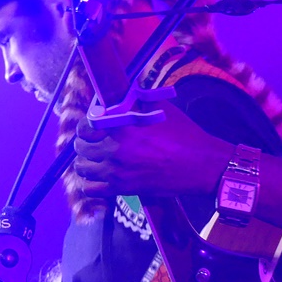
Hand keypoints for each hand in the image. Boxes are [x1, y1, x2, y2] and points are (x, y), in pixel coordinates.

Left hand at [73, 102, 232, 197]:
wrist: (201, 165)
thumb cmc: (184, 135)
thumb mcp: (161, 108)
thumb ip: (137, 100)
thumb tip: (122, 91)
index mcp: (122, 128)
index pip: (86, 126)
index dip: (86, 124)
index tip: (93, 125)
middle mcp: (114, 150)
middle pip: (81, 147)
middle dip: (84, 142)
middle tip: (93, 141)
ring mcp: (116, 172)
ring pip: (82, 168)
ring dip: (85, 161)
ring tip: (95, 158)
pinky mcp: (122, 189)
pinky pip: (90, 190)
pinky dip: (90, 183)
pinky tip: (99, 177)